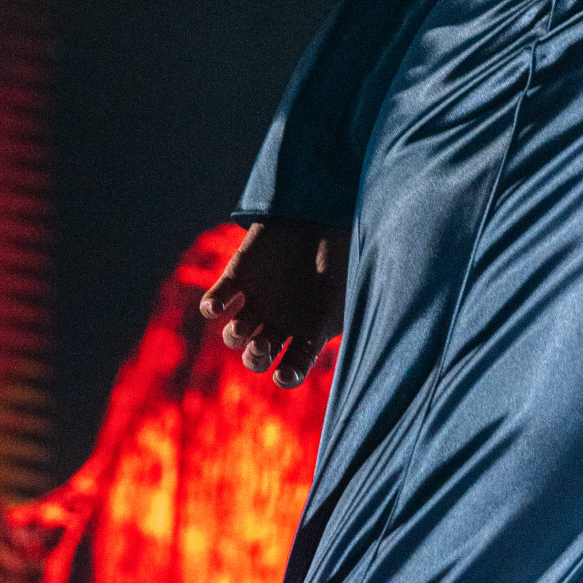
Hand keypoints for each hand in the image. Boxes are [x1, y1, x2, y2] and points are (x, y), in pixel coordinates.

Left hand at [199, 218, 348, 386]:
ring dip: (234, 335)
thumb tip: (370, 333)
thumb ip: (356, 309)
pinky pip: (216, 301)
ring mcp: (256, 302)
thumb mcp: (357, 281)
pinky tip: (216, 306)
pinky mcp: (237, 277)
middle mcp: (279, 322)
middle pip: (257, 357)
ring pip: (234, 335)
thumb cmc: (344, 248)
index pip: (294, 367)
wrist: (321, 206)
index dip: (288, 376)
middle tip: (262, 344)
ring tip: (241, 326)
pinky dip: (212, 306)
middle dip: (255, 357)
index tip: (284, 374)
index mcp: (308, 330)